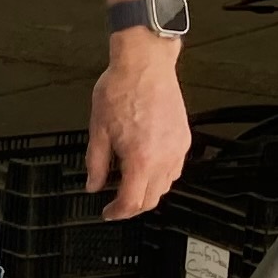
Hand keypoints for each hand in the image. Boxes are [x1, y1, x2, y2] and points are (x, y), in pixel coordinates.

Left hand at [84, 40, 191, 219]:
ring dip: (148, 192)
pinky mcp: (184, 139)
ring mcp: (177, 149)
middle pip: (151, 199)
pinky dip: (162, 177)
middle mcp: (163, 158)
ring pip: (166, 186)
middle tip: (116, 204)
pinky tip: (148, 168)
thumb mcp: (98, 130)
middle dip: (132, 207)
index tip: (107, 212)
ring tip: (130, 185)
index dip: (117, 212)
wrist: (145, 64)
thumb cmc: (121, 89)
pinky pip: (175, 169)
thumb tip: (94, 184)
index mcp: (140, 158)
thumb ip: (96, 163)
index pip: (131, 202)